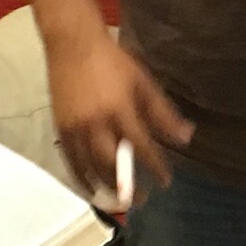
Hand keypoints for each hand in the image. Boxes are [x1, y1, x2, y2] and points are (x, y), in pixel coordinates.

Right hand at [45, 31, 192, 205]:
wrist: (72, 45)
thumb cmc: (113, 62)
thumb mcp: (143, 82)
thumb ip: (163, 112)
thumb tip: (185, 137)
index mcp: (120, 109)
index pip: (141, 146)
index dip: (155, 166)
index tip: (166, 181)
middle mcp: (96, 123)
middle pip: (112, 163)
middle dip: (128, 185)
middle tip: (143, 199)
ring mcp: (75, 127)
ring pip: (89, 166)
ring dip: (106, 187)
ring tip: (121, 200)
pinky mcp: (60, 129)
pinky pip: (70, 161)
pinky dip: (81, 179)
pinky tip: (92, 189)